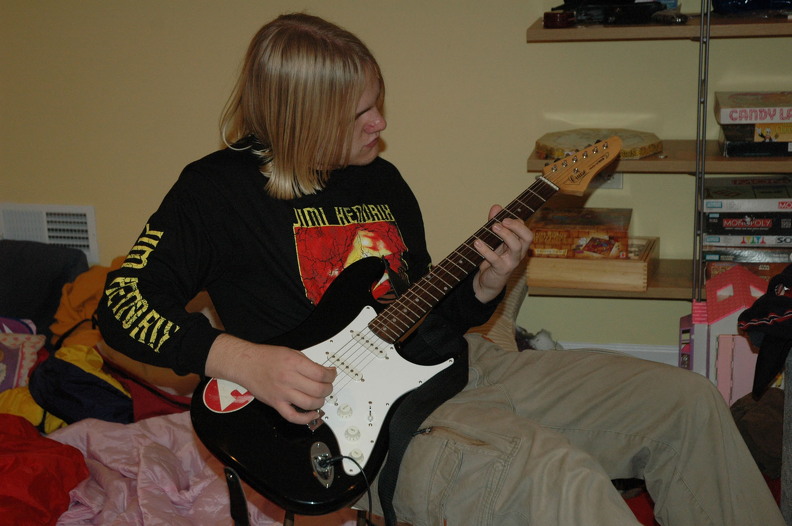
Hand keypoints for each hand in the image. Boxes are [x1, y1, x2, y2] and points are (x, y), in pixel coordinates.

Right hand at [205, 333, 336, 424]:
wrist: (246, 364)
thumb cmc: (267, 357)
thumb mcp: (291, 352)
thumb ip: (308, 363)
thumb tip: (325, 373)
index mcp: (294, 363)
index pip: (321, 374)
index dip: (331, 376)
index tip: (332, 375)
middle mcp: (288, 378)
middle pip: (318, 390)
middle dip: (328, 389)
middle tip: (327, 386)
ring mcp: (282, 393)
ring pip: (309, 404)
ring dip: (320, 402)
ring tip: (320, 397)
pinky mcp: (276, 404)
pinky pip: (293, 417)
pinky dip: (306, 419)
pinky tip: (313, 414)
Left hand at [472, 204, 532, 302]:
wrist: (488, 281)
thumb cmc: (494, 258)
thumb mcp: (495, 240)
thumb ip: (495, 223)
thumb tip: (496, 207)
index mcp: (519, 244)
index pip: (525, 230)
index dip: (517, 222)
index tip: (503, 216)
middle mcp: (519, 252)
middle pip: (527, 237)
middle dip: (517, 226)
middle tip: (502, 220)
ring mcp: (512, 262)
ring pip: (516, 247)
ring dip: (505, 235)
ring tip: (493, 227)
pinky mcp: (501, 270)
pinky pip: (496, 259)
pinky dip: (486, 250)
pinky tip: (477, 243)